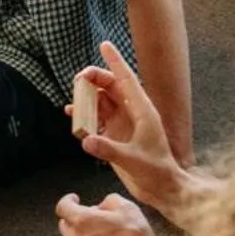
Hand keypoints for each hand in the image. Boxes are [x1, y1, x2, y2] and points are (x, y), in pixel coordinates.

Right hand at [73, 41, 181, 210]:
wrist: (162, 190)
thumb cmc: (156, 172)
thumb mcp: (133, 160)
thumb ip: (109, 149)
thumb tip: (85, 140)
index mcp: (142, 111)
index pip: (127, 80)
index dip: (116, 61)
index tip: (105, 44)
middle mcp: (131, 113)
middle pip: (110, 87)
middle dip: (94, 79)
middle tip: (79, 80)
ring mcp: (122, 124)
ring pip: (101, 101)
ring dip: (87, 98)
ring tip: (73, 99)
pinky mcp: (114, 137)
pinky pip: (96, 120)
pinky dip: (84, 116)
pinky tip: (72, 115)